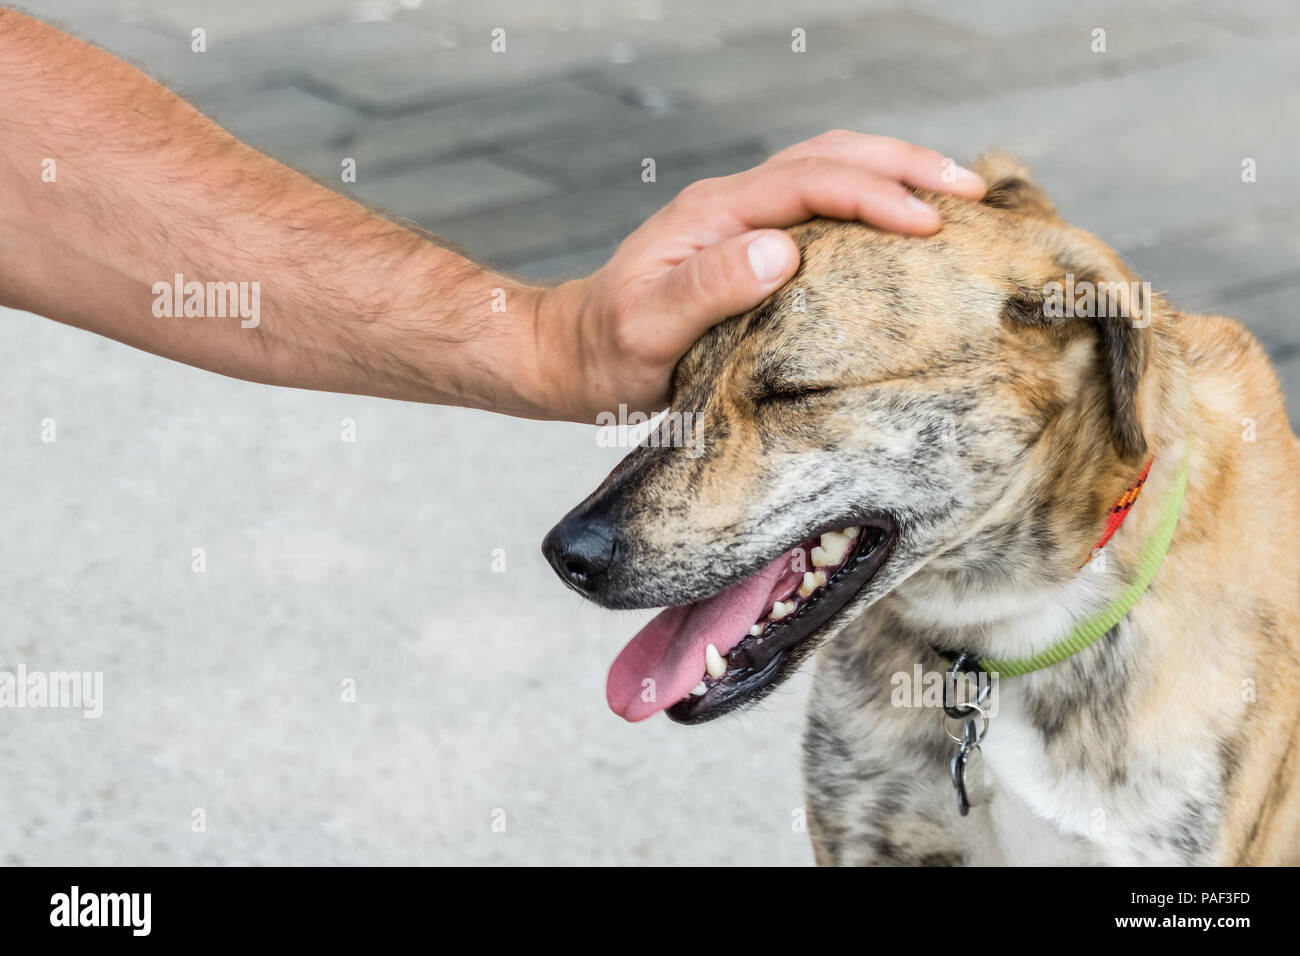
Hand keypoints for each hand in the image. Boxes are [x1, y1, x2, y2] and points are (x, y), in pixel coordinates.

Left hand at [531, 131, 986, 421]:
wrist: (571, 355)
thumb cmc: (607, 350)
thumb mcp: (646, 328)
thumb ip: (707, 288)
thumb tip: (781, 253)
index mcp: (713, 215)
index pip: (809, 183)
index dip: (875, 196)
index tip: (931, 224)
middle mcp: (730, 205)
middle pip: (830, 156)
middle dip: (905, 166)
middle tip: (972, 192)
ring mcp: (741, 221)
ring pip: (829, 170)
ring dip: (893, 175)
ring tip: (955, 197)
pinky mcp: (748, 245)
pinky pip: (820, 206)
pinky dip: (870, 202)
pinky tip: (901, 228)